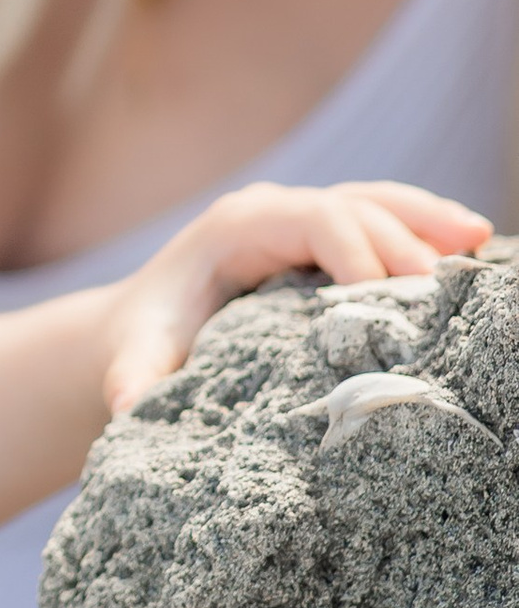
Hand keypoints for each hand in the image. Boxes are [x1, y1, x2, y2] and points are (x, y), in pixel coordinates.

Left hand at [103, 178, 488, 414]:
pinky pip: (383, 223)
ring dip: (428, 221)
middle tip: (446, 285)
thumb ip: (134, 377)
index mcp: (236, 228)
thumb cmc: (143, 340)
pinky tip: (471, 248)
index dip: (356, 249)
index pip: (312, 220)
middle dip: (404, 240)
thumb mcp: (134, 359)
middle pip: (355, 207)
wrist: (137, 325)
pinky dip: (424, 232)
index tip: (388, 294)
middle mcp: (274, 212)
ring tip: (480, 241)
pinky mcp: (322, 240)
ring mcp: (302, 221)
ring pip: (377, 203)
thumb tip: (128, 403)